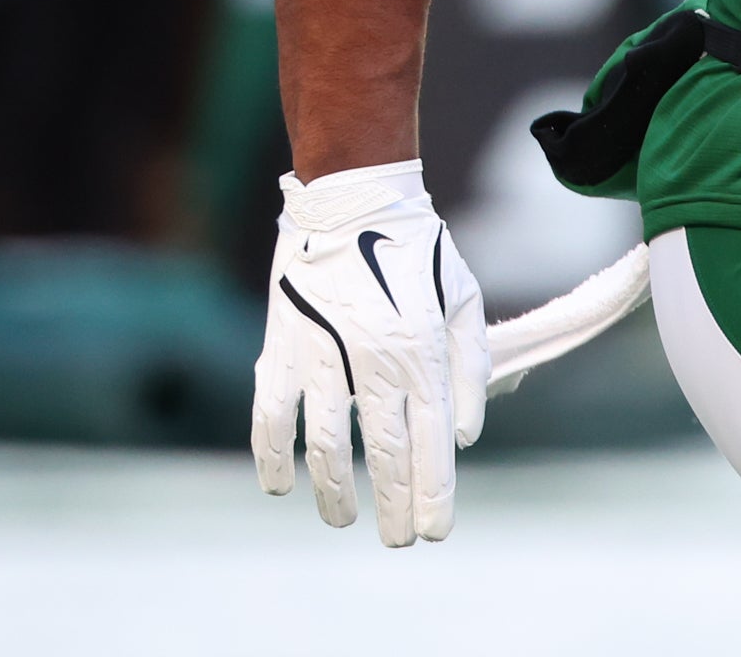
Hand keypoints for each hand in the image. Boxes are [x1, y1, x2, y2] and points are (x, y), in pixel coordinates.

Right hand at [251, 160, 488, 545]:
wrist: (352, 200)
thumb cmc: (418, 251)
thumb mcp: (463, 299)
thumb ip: (471, 368)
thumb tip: (464, 438)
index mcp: (422, 350)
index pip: (432, 441)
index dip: (434, 492)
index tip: (435, 531)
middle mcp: (373, 362)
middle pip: (384, 455)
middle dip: (394, 506)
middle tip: (398, 540)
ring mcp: (322, 359)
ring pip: (325, 448)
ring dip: (334, 493)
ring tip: (345, 518)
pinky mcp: (281, 351)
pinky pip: (270, 418)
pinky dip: (272, 458)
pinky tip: (282, 486)